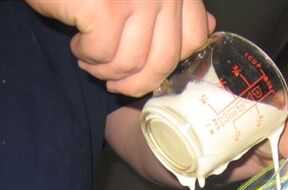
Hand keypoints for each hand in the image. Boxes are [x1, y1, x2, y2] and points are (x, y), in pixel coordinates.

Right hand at [25, 0, 215, 96]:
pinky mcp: (105, 9)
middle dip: (135, 82)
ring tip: (90, 58)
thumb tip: (209, 28)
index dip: (169, 64)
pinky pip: (103, 55)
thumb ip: (176, 6)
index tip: (144, 71)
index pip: (195, 38)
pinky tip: (78, 42)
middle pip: (163, 61)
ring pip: (131, 63)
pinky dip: (86, 55)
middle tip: (114, 83)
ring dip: (105, 70)